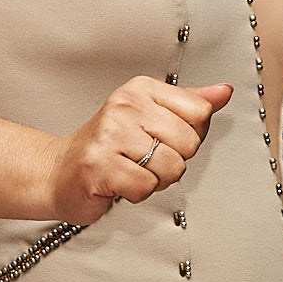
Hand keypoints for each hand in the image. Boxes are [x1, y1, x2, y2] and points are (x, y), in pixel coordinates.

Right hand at [43, 77, 233, 225]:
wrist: (58, 172)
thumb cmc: (108, 146)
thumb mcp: (151, 115)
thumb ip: (190, 103)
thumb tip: (223, 91)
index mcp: (141, 89)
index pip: (200, 111)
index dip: (189, 135)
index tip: (163, 136)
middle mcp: (125, 106)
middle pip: (189, 142)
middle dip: (173, 160)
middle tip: (144, 158)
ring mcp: (110, 135)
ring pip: (171, 167)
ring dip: (156, 179)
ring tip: (132, 169)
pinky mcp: (100, 166)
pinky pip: (146, 187)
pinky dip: (137, 192)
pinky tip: (119, 181)